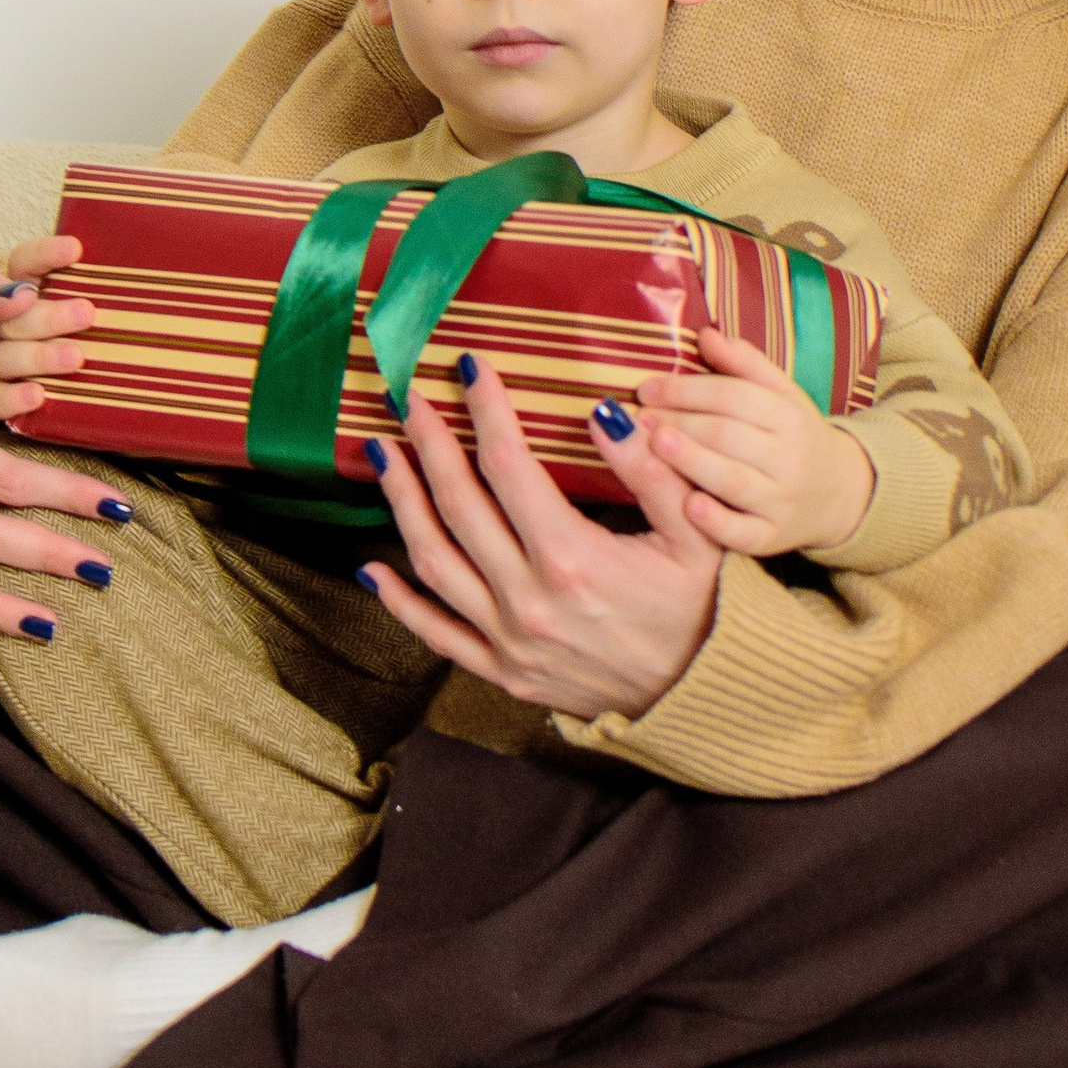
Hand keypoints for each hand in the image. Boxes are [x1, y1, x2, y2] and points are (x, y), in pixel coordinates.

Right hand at [0, 243, 99, 424]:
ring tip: (76, 357)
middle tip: (87, 313)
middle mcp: (7, 323)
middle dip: (50, 314)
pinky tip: (39, 395)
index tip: (75, 249)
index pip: (24, 264)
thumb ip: (109, 289)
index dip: (44, 255)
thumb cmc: (95, 343)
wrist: (68, 401)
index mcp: (25, 292)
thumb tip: (161, 260)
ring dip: (40, 355)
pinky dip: (15, 397)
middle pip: (16, 314)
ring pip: (6, 355)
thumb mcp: (102, 310)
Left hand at [355, 355, 723, 725]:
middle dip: (429, 443)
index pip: (509, 468)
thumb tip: (606, 414)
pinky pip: (434, 632)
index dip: (486, 412)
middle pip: (459, 505)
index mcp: (573, 559)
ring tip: (382, 455)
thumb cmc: (696, 609)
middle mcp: (528, 599)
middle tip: (410, 398)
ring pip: (433, 560)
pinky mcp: (500, 670)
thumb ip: (652, 472)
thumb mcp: (695, 535)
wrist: (694, 696)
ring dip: (402, 501)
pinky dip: (398, 599)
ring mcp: (507, 639)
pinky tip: (371, 565)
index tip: (470, 371)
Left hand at [634, 326, 874, 557]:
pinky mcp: (773, 538)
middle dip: (679, 423)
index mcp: (789, 416)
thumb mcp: (782, 395)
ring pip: (732, 479)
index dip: (686, 389)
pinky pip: (744, 533)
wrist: (840, 494)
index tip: (646, 388)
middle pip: (727, 435)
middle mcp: (789, 457)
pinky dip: (717, 521)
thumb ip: (745, 364)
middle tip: (638, 417)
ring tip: (653, 444)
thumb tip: (705, 334)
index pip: (733, 396)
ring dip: (690, 460)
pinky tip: (689, 506)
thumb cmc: (795, 437)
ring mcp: (782, 500)